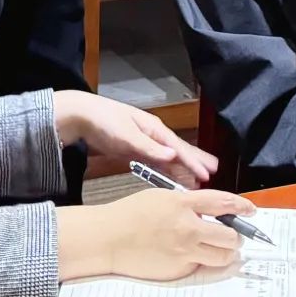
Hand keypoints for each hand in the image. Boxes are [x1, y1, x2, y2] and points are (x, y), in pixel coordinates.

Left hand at [53, 91, 217, 186]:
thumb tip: (173, 155)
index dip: (193, 162)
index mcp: (155, 129)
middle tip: (213, 172)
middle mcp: (153, 136)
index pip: (179, 148)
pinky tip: (172, 178)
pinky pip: (157, 163)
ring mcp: (145, 143)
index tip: (207, 175)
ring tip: (197, 180)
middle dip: (195, 161)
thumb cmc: (105, 120)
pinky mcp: (135, 151)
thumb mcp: (127, 135)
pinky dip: (167, 170)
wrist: (83, 116)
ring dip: (183, 169)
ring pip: (169, 158)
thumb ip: (149, 147)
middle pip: (179, 151)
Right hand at [57, 188, 257, 281]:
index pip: (223, 202)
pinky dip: (204, 263)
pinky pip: (202, 268)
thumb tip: (212, 211)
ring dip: (226, 253)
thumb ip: (188, 203)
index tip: (251, 210)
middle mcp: (188, 228)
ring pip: (223, 257)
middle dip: (235, 236)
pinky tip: (193, 257)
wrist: (110, 238)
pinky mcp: (179, 272)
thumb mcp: (162, 197)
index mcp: (182, 203)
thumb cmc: (132, 213)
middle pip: (230, 236)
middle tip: (231, 235)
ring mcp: (184, 252)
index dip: (242, 206)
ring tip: (219, 248)